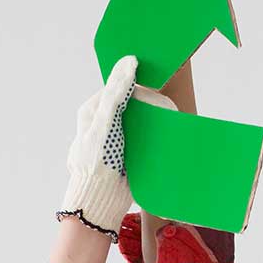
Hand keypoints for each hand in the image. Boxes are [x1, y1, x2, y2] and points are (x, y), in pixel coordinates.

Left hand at [57, 56, 175, 237]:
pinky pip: (143, 138)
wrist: (101, 200)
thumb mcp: (106, 121)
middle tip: (168, 111)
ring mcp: (115, 138)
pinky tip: (164, 138)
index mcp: (92, 110)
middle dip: (150, 106)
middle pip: (131, 103)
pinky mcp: (126, 153)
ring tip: (169, 124)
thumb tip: (129, 62)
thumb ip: (116, 92)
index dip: (140, 89)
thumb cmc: (97, 160)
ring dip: (154, 122)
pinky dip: (154, 137)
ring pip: (139, 120)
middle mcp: (103, 122)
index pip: (120, 88)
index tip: (158, 98)